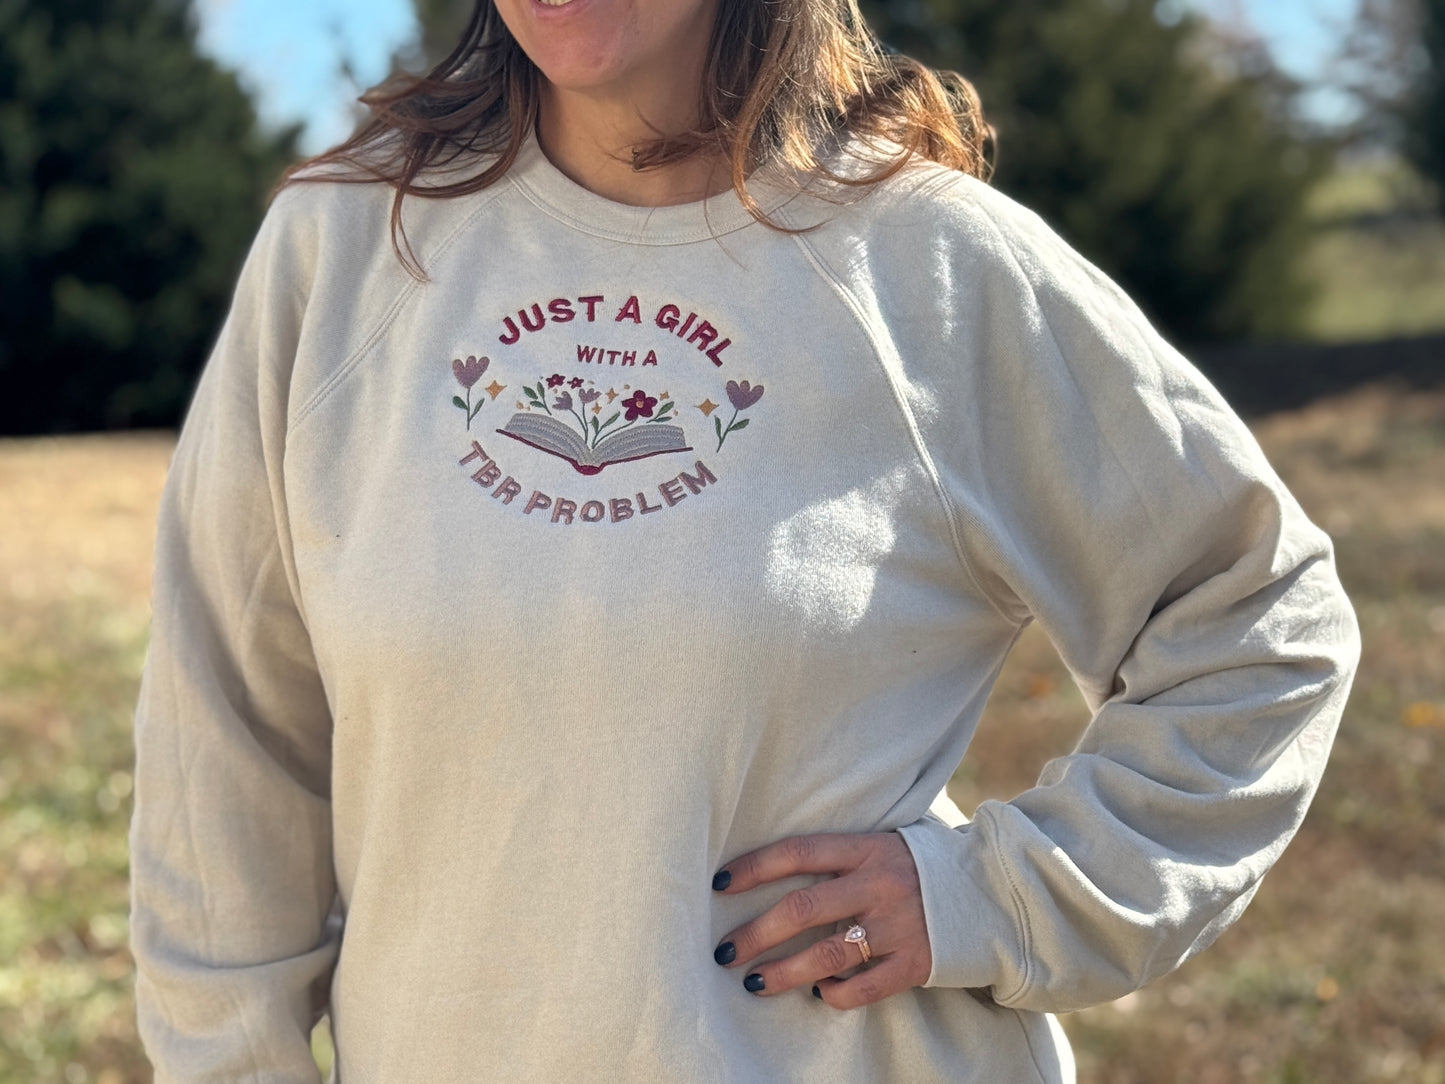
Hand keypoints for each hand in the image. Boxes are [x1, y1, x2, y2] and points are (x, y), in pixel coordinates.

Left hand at [711, 832, 931, 1008]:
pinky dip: (835, 994)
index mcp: (866, 849)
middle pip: (803, 909)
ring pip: (827, 955)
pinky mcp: (915, 964)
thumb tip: (769, 874)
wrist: (987, 891)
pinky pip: (864, 988)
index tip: (720, 884)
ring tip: (755, 982)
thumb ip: (837, 857)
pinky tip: (817, 993)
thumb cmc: (915, 867)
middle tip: (725, 952)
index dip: (754, 867)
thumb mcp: (879, 846)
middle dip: (755, 933)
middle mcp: (878, 885)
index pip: (798, 852)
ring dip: (783, 972)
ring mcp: (897, 926)